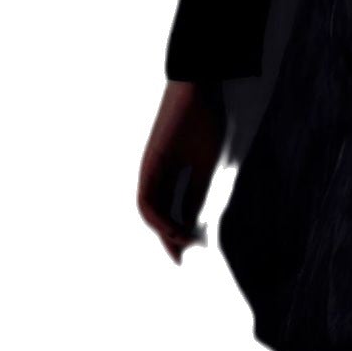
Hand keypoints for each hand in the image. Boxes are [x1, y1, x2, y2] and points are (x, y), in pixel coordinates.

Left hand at [137, 80, 226, 262]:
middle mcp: (158, 174)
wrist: (197, 91)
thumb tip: (196, 226)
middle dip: (168, 238)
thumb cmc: (206, 122)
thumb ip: (198, 195)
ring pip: (148, 210)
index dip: (180, 233)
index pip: (173, 210)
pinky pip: (145, 199)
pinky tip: (172, 229)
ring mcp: (151, 170)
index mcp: (174, 174)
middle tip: (179, 259)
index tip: (189, 253)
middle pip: (159, 213)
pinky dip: (156, 218)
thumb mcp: (206, 168)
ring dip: (162, 231)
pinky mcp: (149, 165)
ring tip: (180, 244)